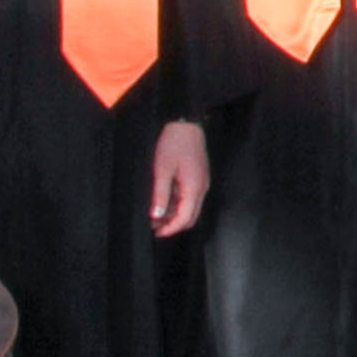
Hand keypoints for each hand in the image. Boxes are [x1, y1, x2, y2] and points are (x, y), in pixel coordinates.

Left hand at [147, 120, 210, 237]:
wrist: (186, 123)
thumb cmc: (174, 144)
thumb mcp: (162, 170)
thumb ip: (160, 195)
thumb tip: (156, 216)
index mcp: (194, 188)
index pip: (185, 218)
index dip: (171, 229)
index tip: (156, 233)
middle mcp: (202, 188)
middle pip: (191, 217)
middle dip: (174, 225)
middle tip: (154, 227)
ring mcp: (201, 182)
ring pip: (191, 208)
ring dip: (175, 215)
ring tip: (155, 215)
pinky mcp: (198, 177)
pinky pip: (190, 198)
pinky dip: (178, 204)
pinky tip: (164, 202)